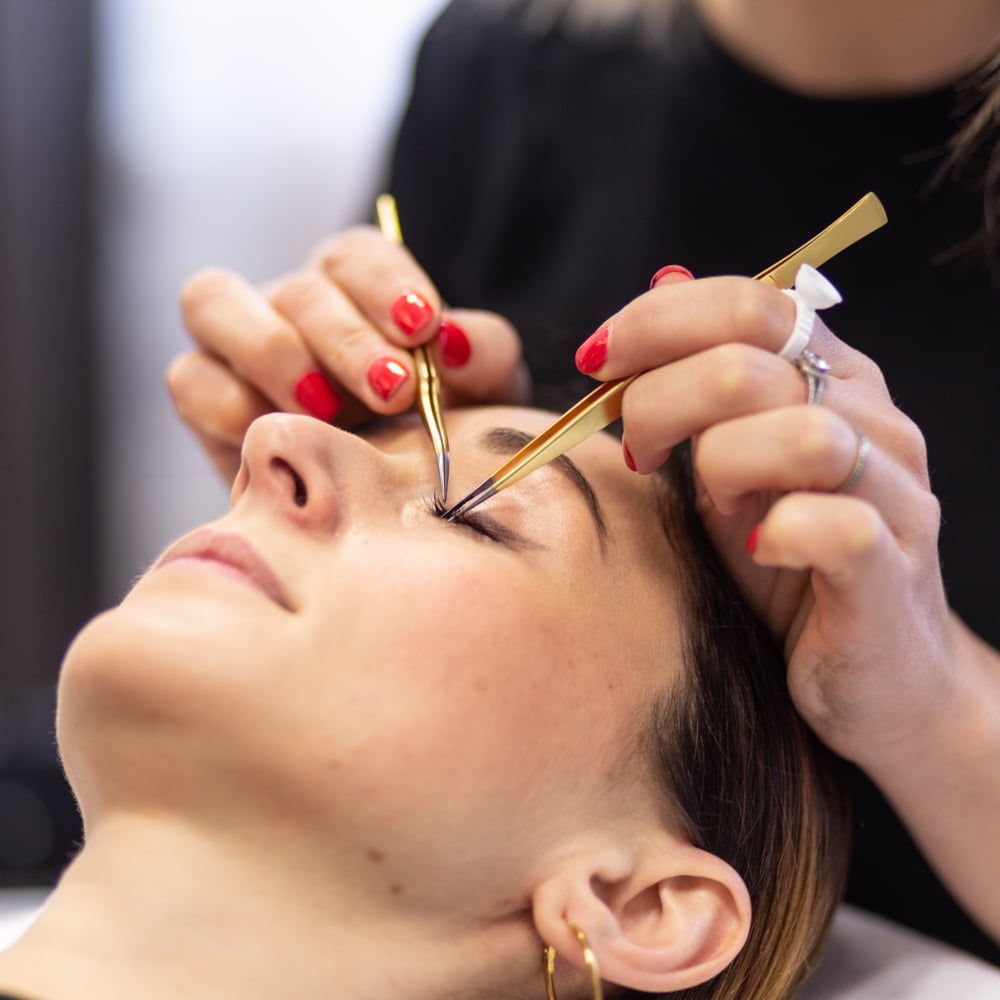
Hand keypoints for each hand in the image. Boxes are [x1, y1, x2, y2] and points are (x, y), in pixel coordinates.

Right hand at [169, 226, 528, 481]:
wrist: (386, 503)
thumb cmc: (436, 431)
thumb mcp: (482, 394)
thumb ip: (484, 355)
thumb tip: (455, 341)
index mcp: (359, 288)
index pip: (358, 256)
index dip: (387, 284)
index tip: (424, 327)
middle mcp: (293, 304)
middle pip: (298, 288)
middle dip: (347, 339)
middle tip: (392, 391)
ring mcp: (239, 344)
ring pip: (212, 302)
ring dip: (273, 353)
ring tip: (327, 411)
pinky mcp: (204, 396)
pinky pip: (191, 378)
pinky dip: (230, 405)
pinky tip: (285, 437)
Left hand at [575, 267, 950, 768]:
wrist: (873, 675)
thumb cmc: (787, 562)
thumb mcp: (729, 462)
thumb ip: (702, 379)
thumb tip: (665, 277)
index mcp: (830, 377)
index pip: (749, 302)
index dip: (656, 322)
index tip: (593, 362)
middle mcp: (872, 420)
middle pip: (749, 361)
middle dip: (658, 399)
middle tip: (635, 450)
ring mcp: (894, 495)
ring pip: (799, 434)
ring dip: (720, 464)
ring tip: (706, 502)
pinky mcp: (891, 572)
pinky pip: (839, 527)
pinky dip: (778, 533)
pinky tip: (755, 550)